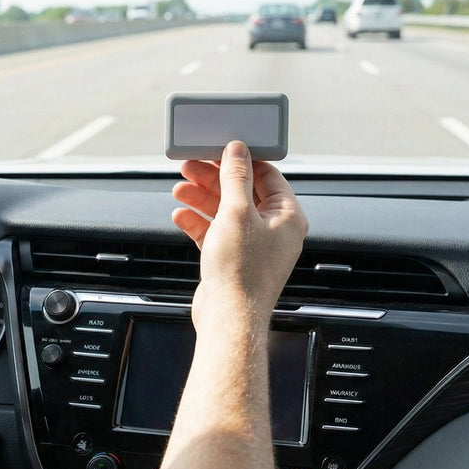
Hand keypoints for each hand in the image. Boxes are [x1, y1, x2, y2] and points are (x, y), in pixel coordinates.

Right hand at [172, 141, 306, 327]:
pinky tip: (181, 215)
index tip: (218, 150)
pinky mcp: (233, 260)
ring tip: (180, 188)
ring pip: (225, 212)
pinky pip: (215, 233)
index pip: (267, 176)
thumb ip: (236, 178)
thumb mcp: (237, 212)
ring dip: (201, 198)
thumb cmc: (242, 271)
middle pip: (242, 192)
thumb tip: (237, 150)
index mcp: (288, 217)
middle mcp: (274, 231)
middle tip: (191, 167)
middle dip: (214, 179)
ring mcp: (253, 247)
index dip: (241, 160)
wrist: (229, 318)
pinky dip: (198, 222)